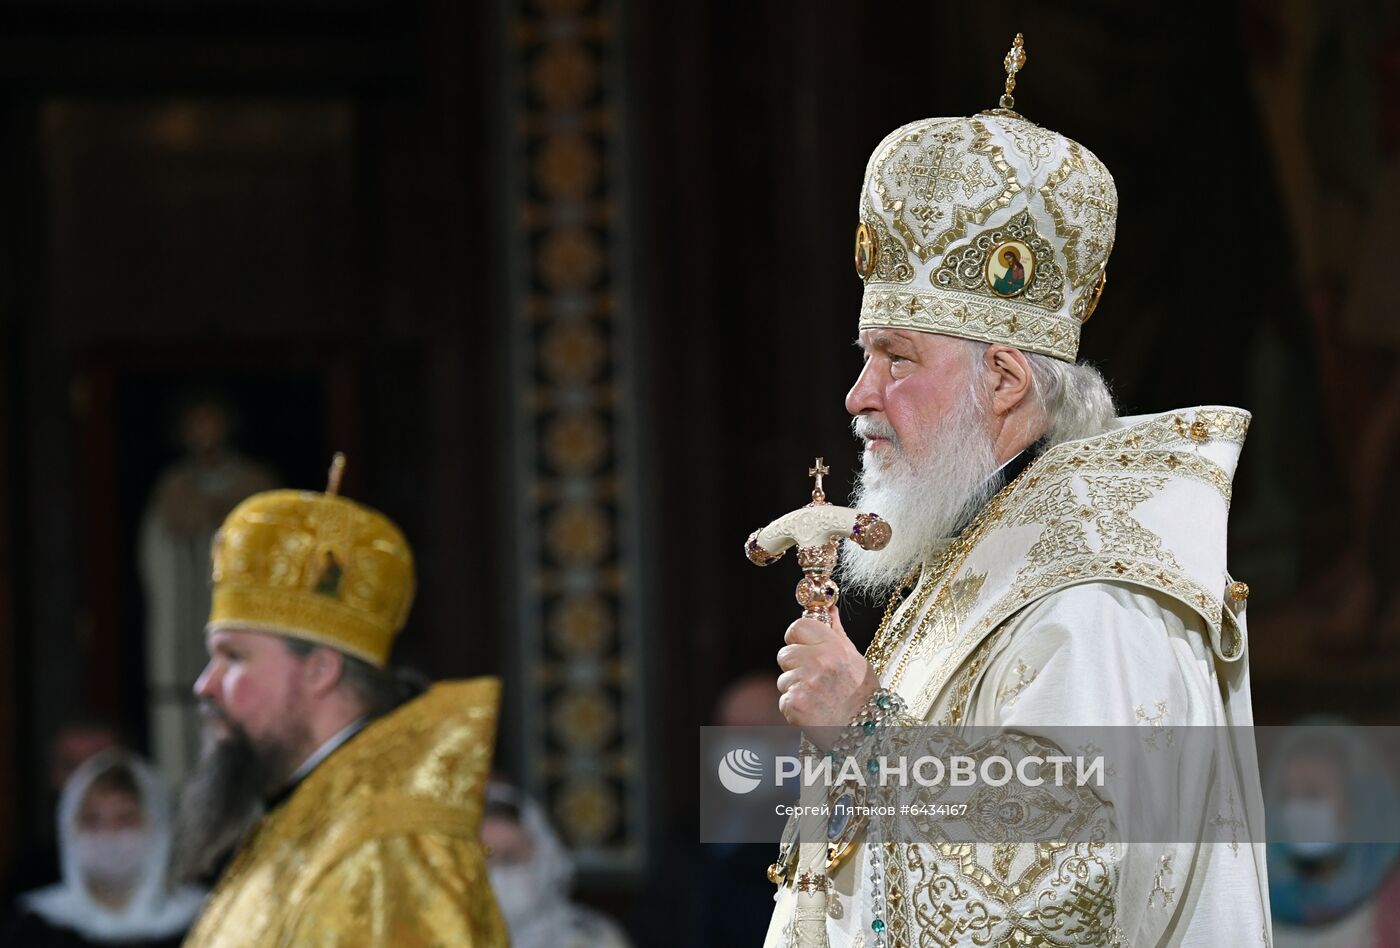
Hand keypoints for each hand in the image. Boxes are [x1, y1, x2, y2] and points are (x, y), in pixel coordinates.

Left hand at [775, 607, 878, 731]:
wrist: (866, 734)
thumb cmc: (863, 697)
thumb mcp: (856, 660)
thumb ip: (837, 634)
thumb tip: (829, 609)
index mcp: (834, 647)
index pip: (798, 627)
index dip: (798, 638)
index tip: (804, 647)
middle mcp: (819, 662)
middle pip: (785, 654)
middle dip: (795, 667)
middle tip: (815, 680)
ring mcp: (805, 683)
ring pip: (783, 679)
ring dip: (796, 689)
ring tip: (819, 699)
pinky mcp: (795, 705)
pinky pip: (784, 700)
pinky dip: (795, 708)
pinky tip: (814, 712)